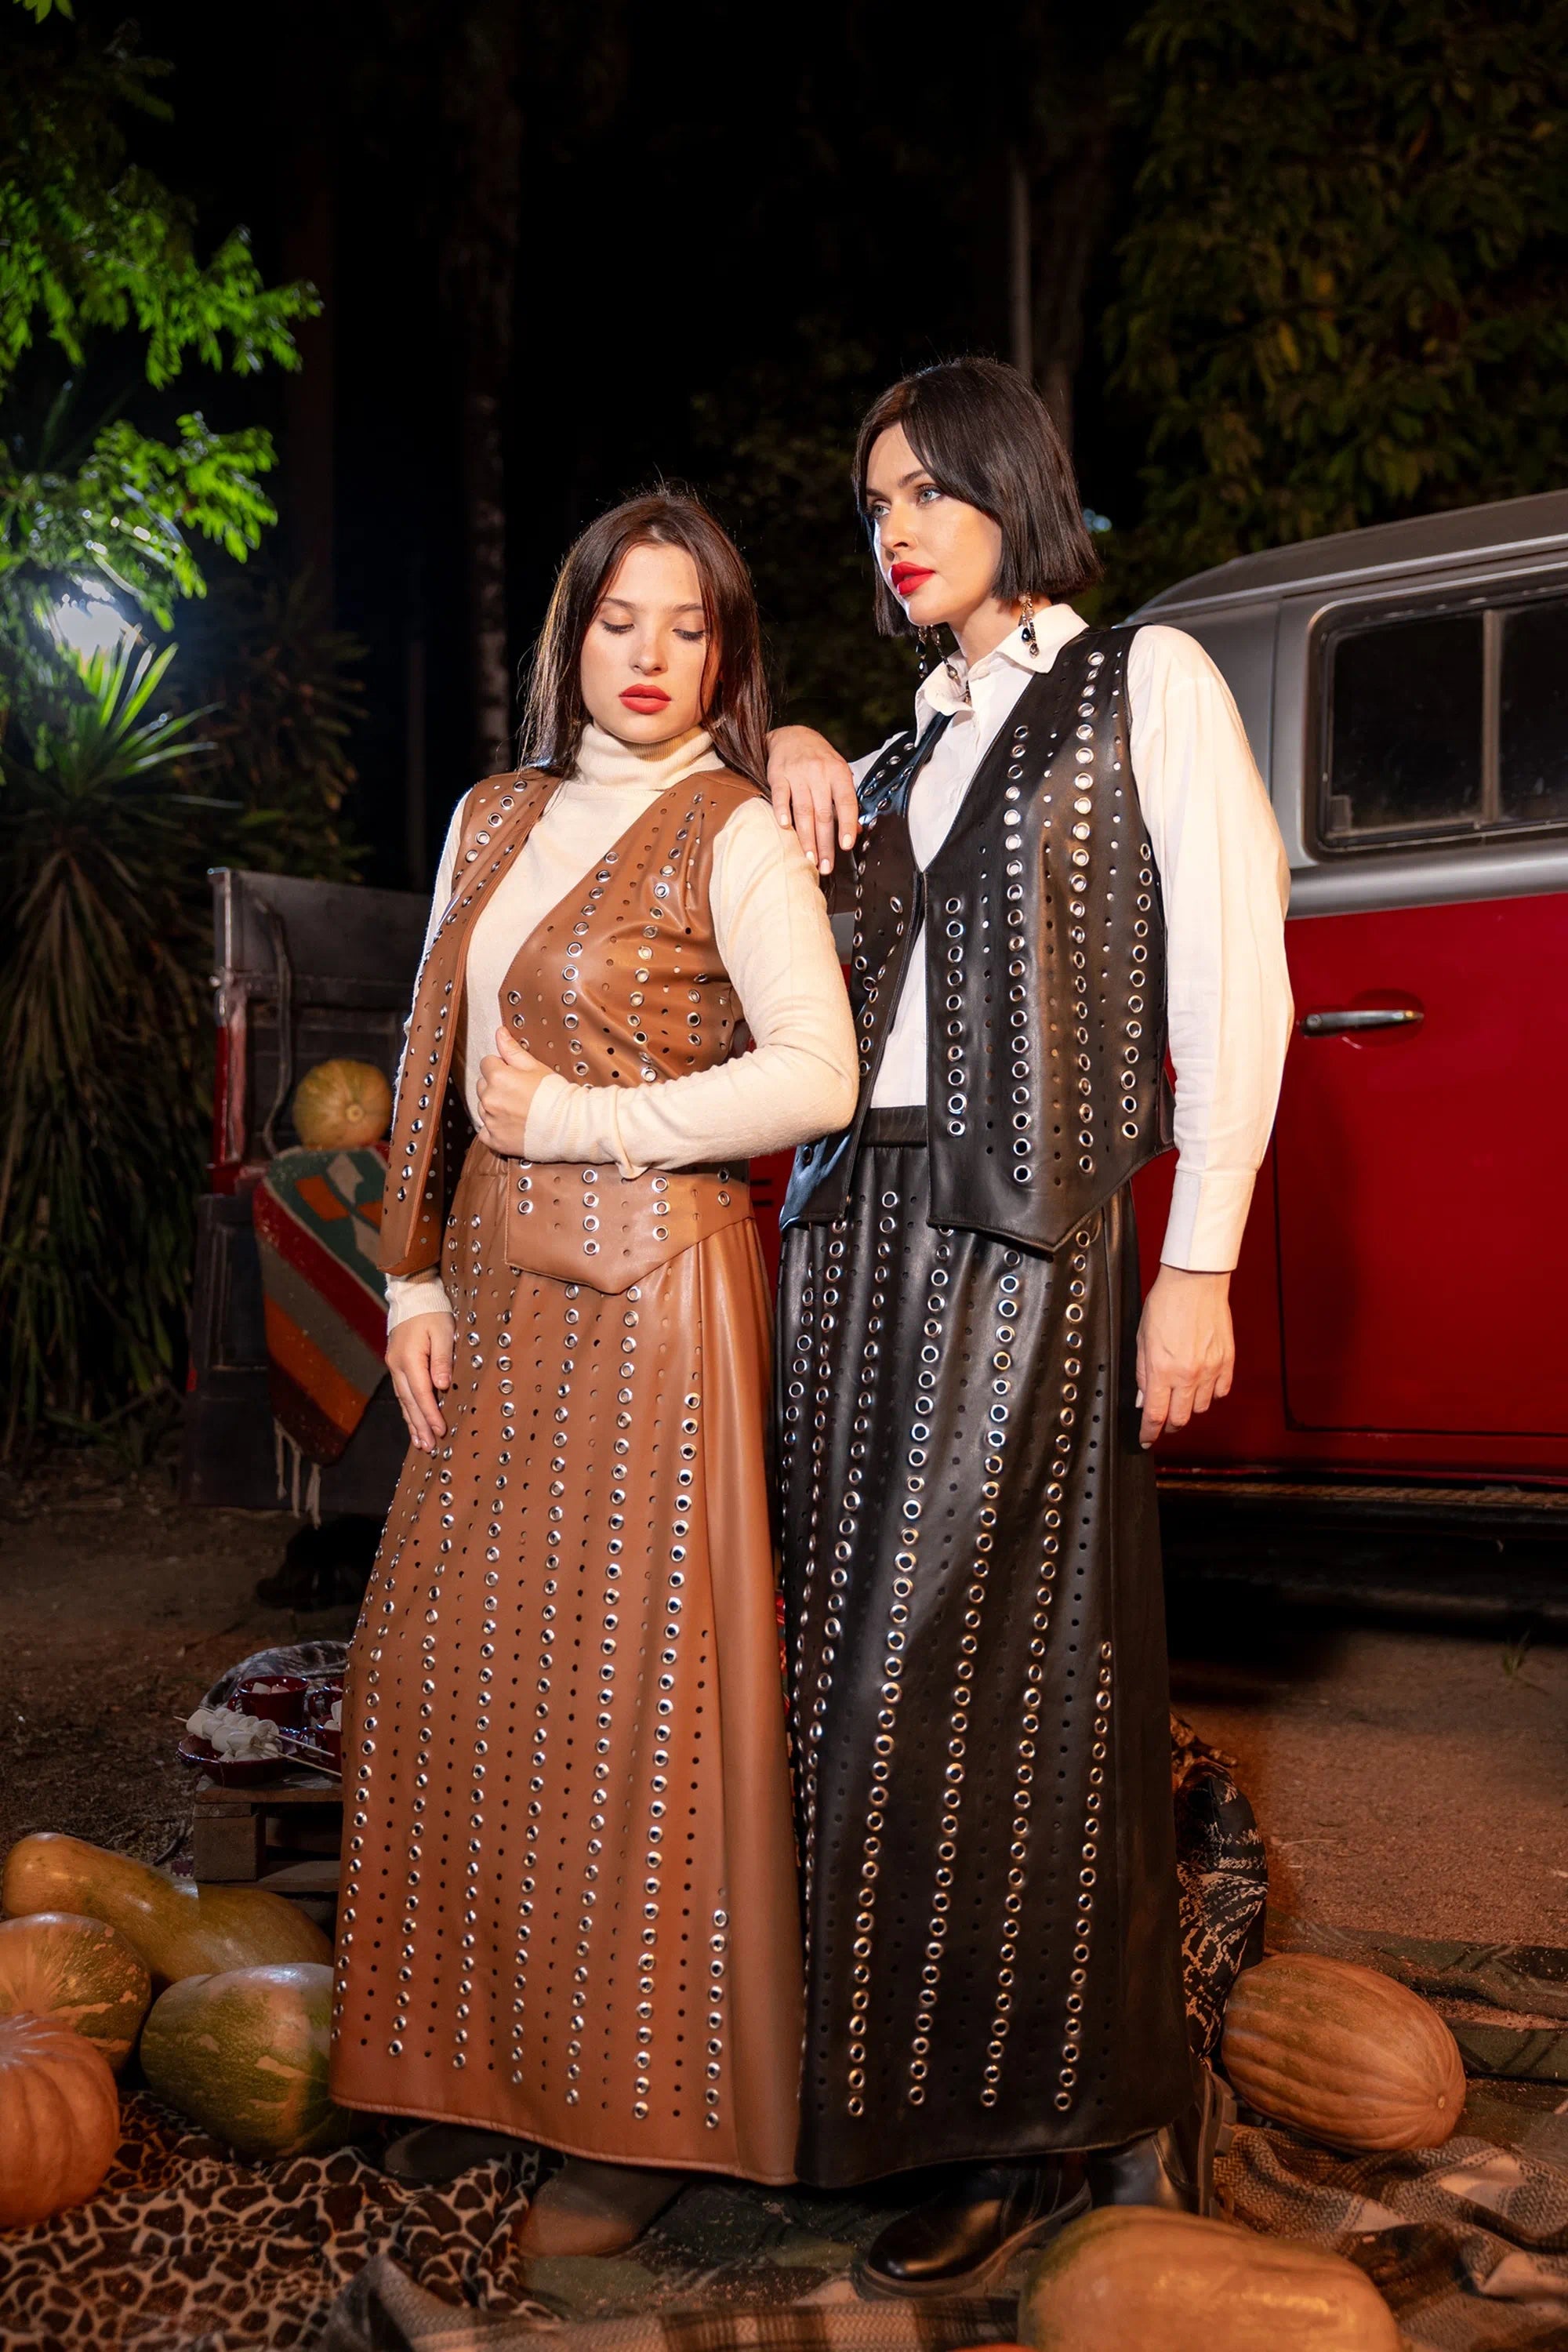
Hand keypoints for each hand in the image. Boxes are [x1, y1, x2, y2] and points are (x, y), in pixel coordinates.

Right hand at [386, 1309, 453, 1452]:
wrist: (413, 1295)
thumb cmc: (433, 1311)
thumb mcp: (443, 1331)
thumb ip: (443, 1359)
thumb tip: (442, 1386)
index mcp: (409, 1358)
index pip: (421, 1393)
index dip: (431, 1414)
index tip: (440, 1431)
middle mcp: (397, 1365)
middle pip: (409, 1402)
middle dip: (419, 1426)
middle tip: (429, 1447)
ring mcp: (394, 1366)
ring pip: (403, 1400)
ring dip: (412, 1422)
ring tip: (420, 1442)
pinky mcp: (397, 1365)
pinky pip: (402, 1393)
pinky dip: (408, 1410)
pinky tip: (412, 1422)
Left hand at [476, 1025, 549, 1154]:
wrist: (569, 1126)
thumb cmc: (556, 1095)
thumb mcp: (535, 1066)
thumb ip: (512, 1050)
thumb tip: (500, 1033)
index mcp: (498, 1078)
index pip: (487, 1064)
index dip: (501, 1066)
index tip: (515, 1075)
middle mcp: (490, 1100)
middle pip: (482, 1086)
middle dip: (496, 1086)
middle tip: (518, 1092)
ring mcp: (491, 1121)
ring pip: (483, 1108)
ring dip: (494, 1107)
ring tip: (517, 1109)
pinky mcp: (495, 1140)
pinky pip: (485, 1132)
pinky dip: (494, 1128)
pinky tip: (510, 1125)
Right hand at [766, 724, 858, 874]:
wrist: (793, 736)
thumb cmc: (819, 760)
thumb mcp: (838, 774)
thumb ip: (846, 800)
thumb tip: (856, 830)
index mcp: (838, 773)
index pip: (846, 802)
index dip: (847, 824)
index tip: (847, 845)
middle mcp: (819, 773)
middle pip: (823, 814)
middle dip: (825, 843)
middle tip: (825, 866)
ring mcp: (798, 774)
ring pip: (803, 810)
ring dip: (806, 837)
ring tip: (809, 859)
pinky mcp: (778, 775)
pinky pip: (780, 796)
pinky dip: (782, 812)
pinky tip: (785, 828)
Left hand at [1135, 1266, 1234, 1448]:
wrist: (1195, 1283)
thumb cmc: (1165, 1304)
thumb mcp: (1142, 1340)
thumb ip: (1143, 1374)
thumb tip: (1143, 1400)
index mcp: (1163, 1370)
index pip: (1156, 1415)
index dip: (1149, 1432)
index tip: (1146, 1439)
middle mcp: (1189, 1374)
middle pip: (1181, 1418)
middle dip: (1169, 1424)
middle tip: (1164, 1420)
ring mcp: (1211, 1369)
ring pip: (1202, 1408)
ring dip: (1190, 1408)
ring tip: (1182, 1398)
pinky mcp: (1227, 1361)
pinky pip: (1221, 1392)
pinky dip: (1211, 1394)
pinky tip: (1202, 1386)